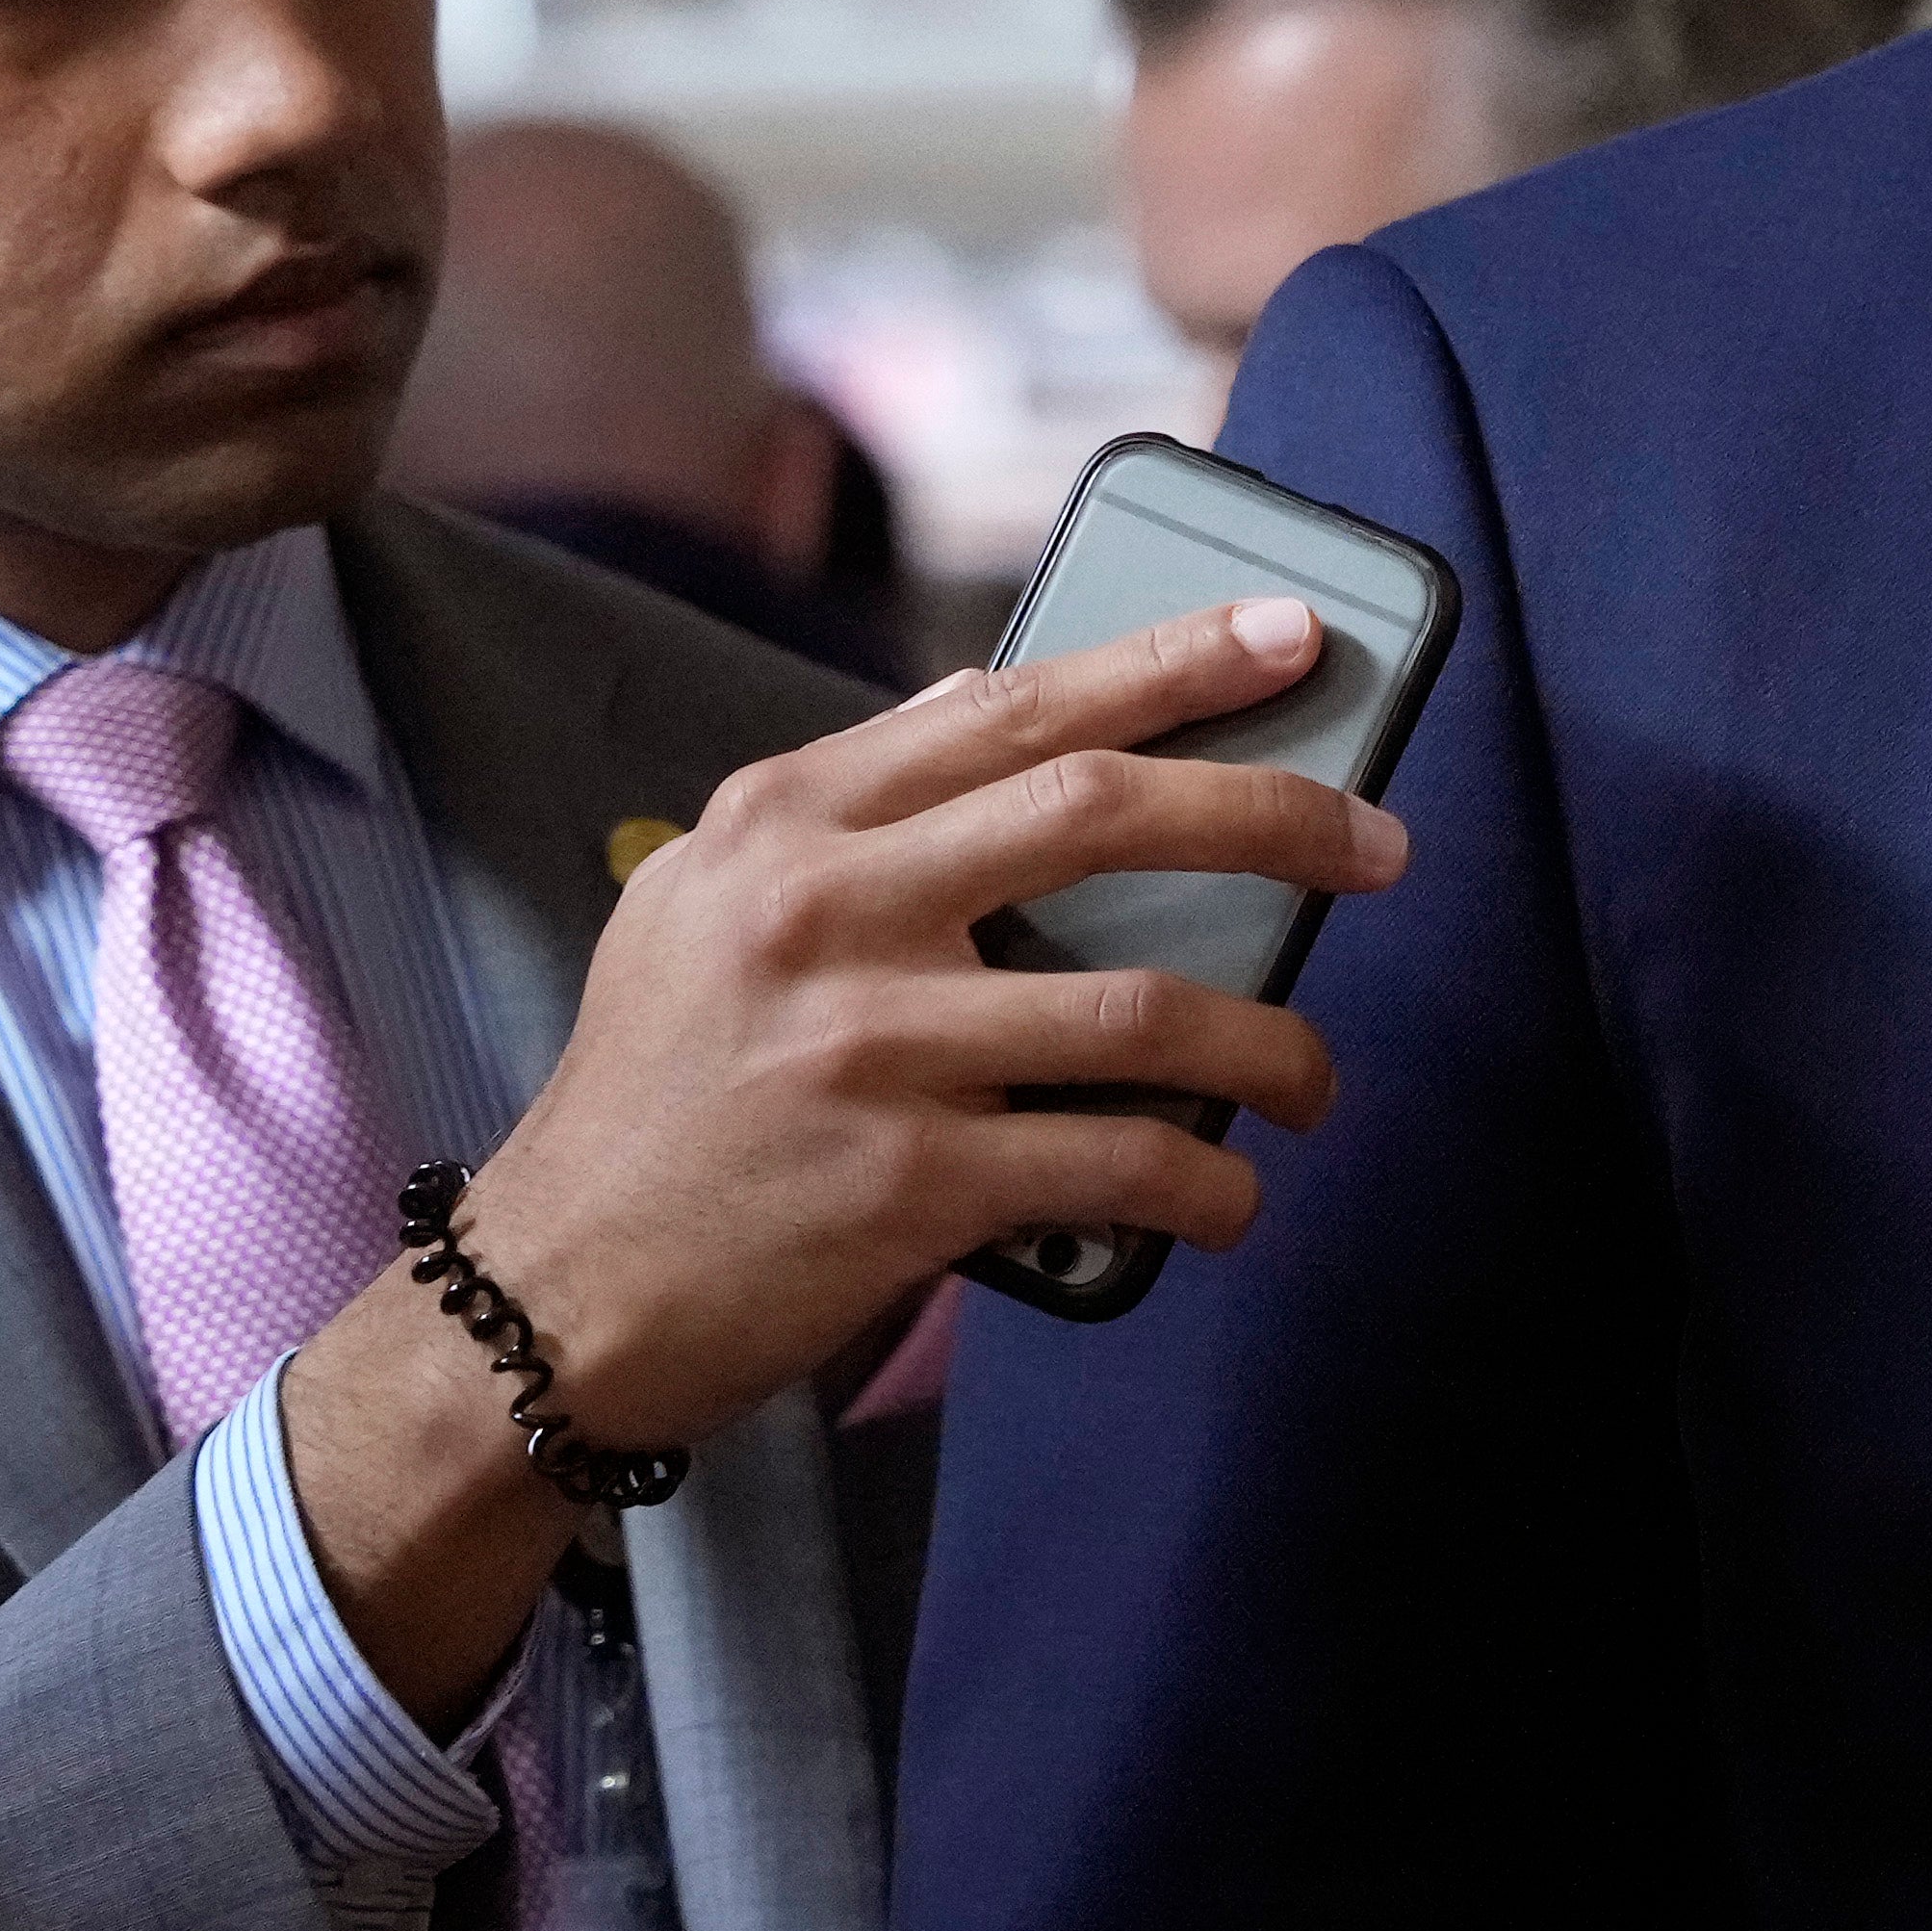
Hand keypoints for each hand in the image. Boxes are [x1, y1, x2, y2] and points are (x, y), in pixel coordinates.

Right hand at [284, 596, 1406, 1711]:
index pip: (1012, 708)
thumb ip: (848, 804)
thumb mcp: (702, 906)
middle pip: (1101, 813)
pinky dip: (1204, 1181)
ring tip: (1313, 1076)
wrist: (550, 1293)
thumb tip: (988, 699)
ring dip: (1274, 1042)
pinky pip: (1120, 1163)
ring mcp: (871, 1048)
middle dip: (1277, 816)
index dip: (1169, 662)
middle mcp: (825, 913)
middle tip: (1381, 845)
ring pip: (1146, 1007)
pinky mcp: (909, 1183)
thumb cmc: (654, 1096)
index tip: (1289, 636)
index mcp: (784, 824)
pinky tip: (1233, 1194)